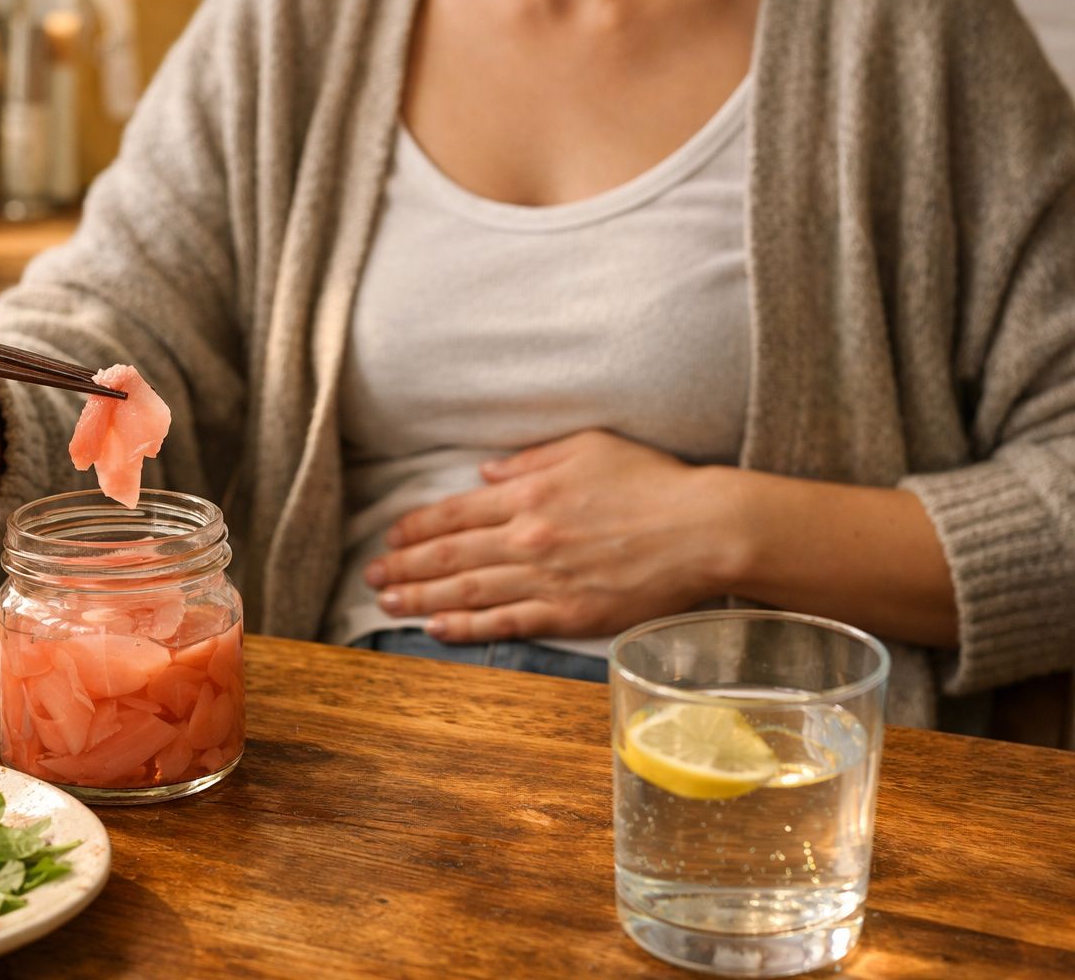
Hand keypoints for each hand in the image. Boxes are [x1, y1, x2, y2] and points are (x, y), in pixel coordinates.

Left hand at [364, 430, 737, 642]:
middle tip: (371, 577)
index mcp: (528, 493)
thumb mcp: (587, 447)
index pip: (455, 513)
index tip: (390, 538)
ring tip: (387, 604)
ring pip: (466, 592)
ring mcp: (544, 579)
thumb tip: (484, 470)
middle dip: (404, 566)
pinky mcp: (567, 614)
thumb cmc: (652, 482)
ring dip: (420, 598)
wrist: (703, 529)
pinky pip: (504, 622)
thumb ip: (529, 459)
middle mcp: (526, 538)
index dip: (416, 528)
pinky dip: (465, 626)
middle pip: (449, 556)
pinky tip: (435, 628)